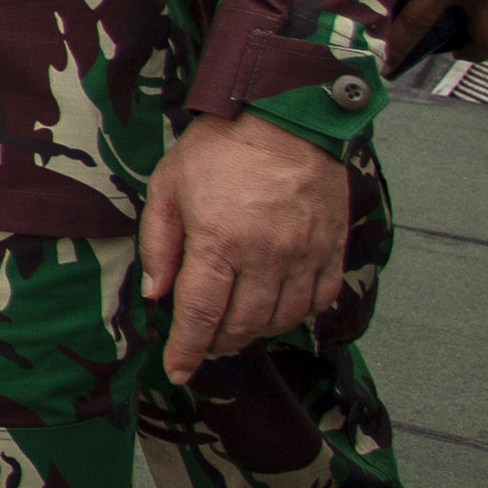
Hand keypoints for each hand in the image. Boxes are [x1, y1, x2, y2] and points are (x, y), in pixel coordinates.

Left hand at [138, 111, 348, 383]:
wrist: (283, 116)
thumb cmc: (219, 148)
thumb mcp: (167, 187)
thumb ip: (160, 244)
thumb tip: (157, 293)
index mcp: (219, 243)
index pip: (201, 315)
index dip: (187, 350)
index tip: (178, 371)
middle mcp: (265, 257)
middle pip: (243, 325)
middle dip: (218, 343)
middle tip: (204, 342)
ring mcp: (304, 255)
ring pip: (282, 319)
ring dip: (256, 332)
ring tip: (236, 327)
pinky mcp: (331, 248)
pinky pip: (319, 300)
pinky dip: (297, 314)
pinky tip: (278, 309)